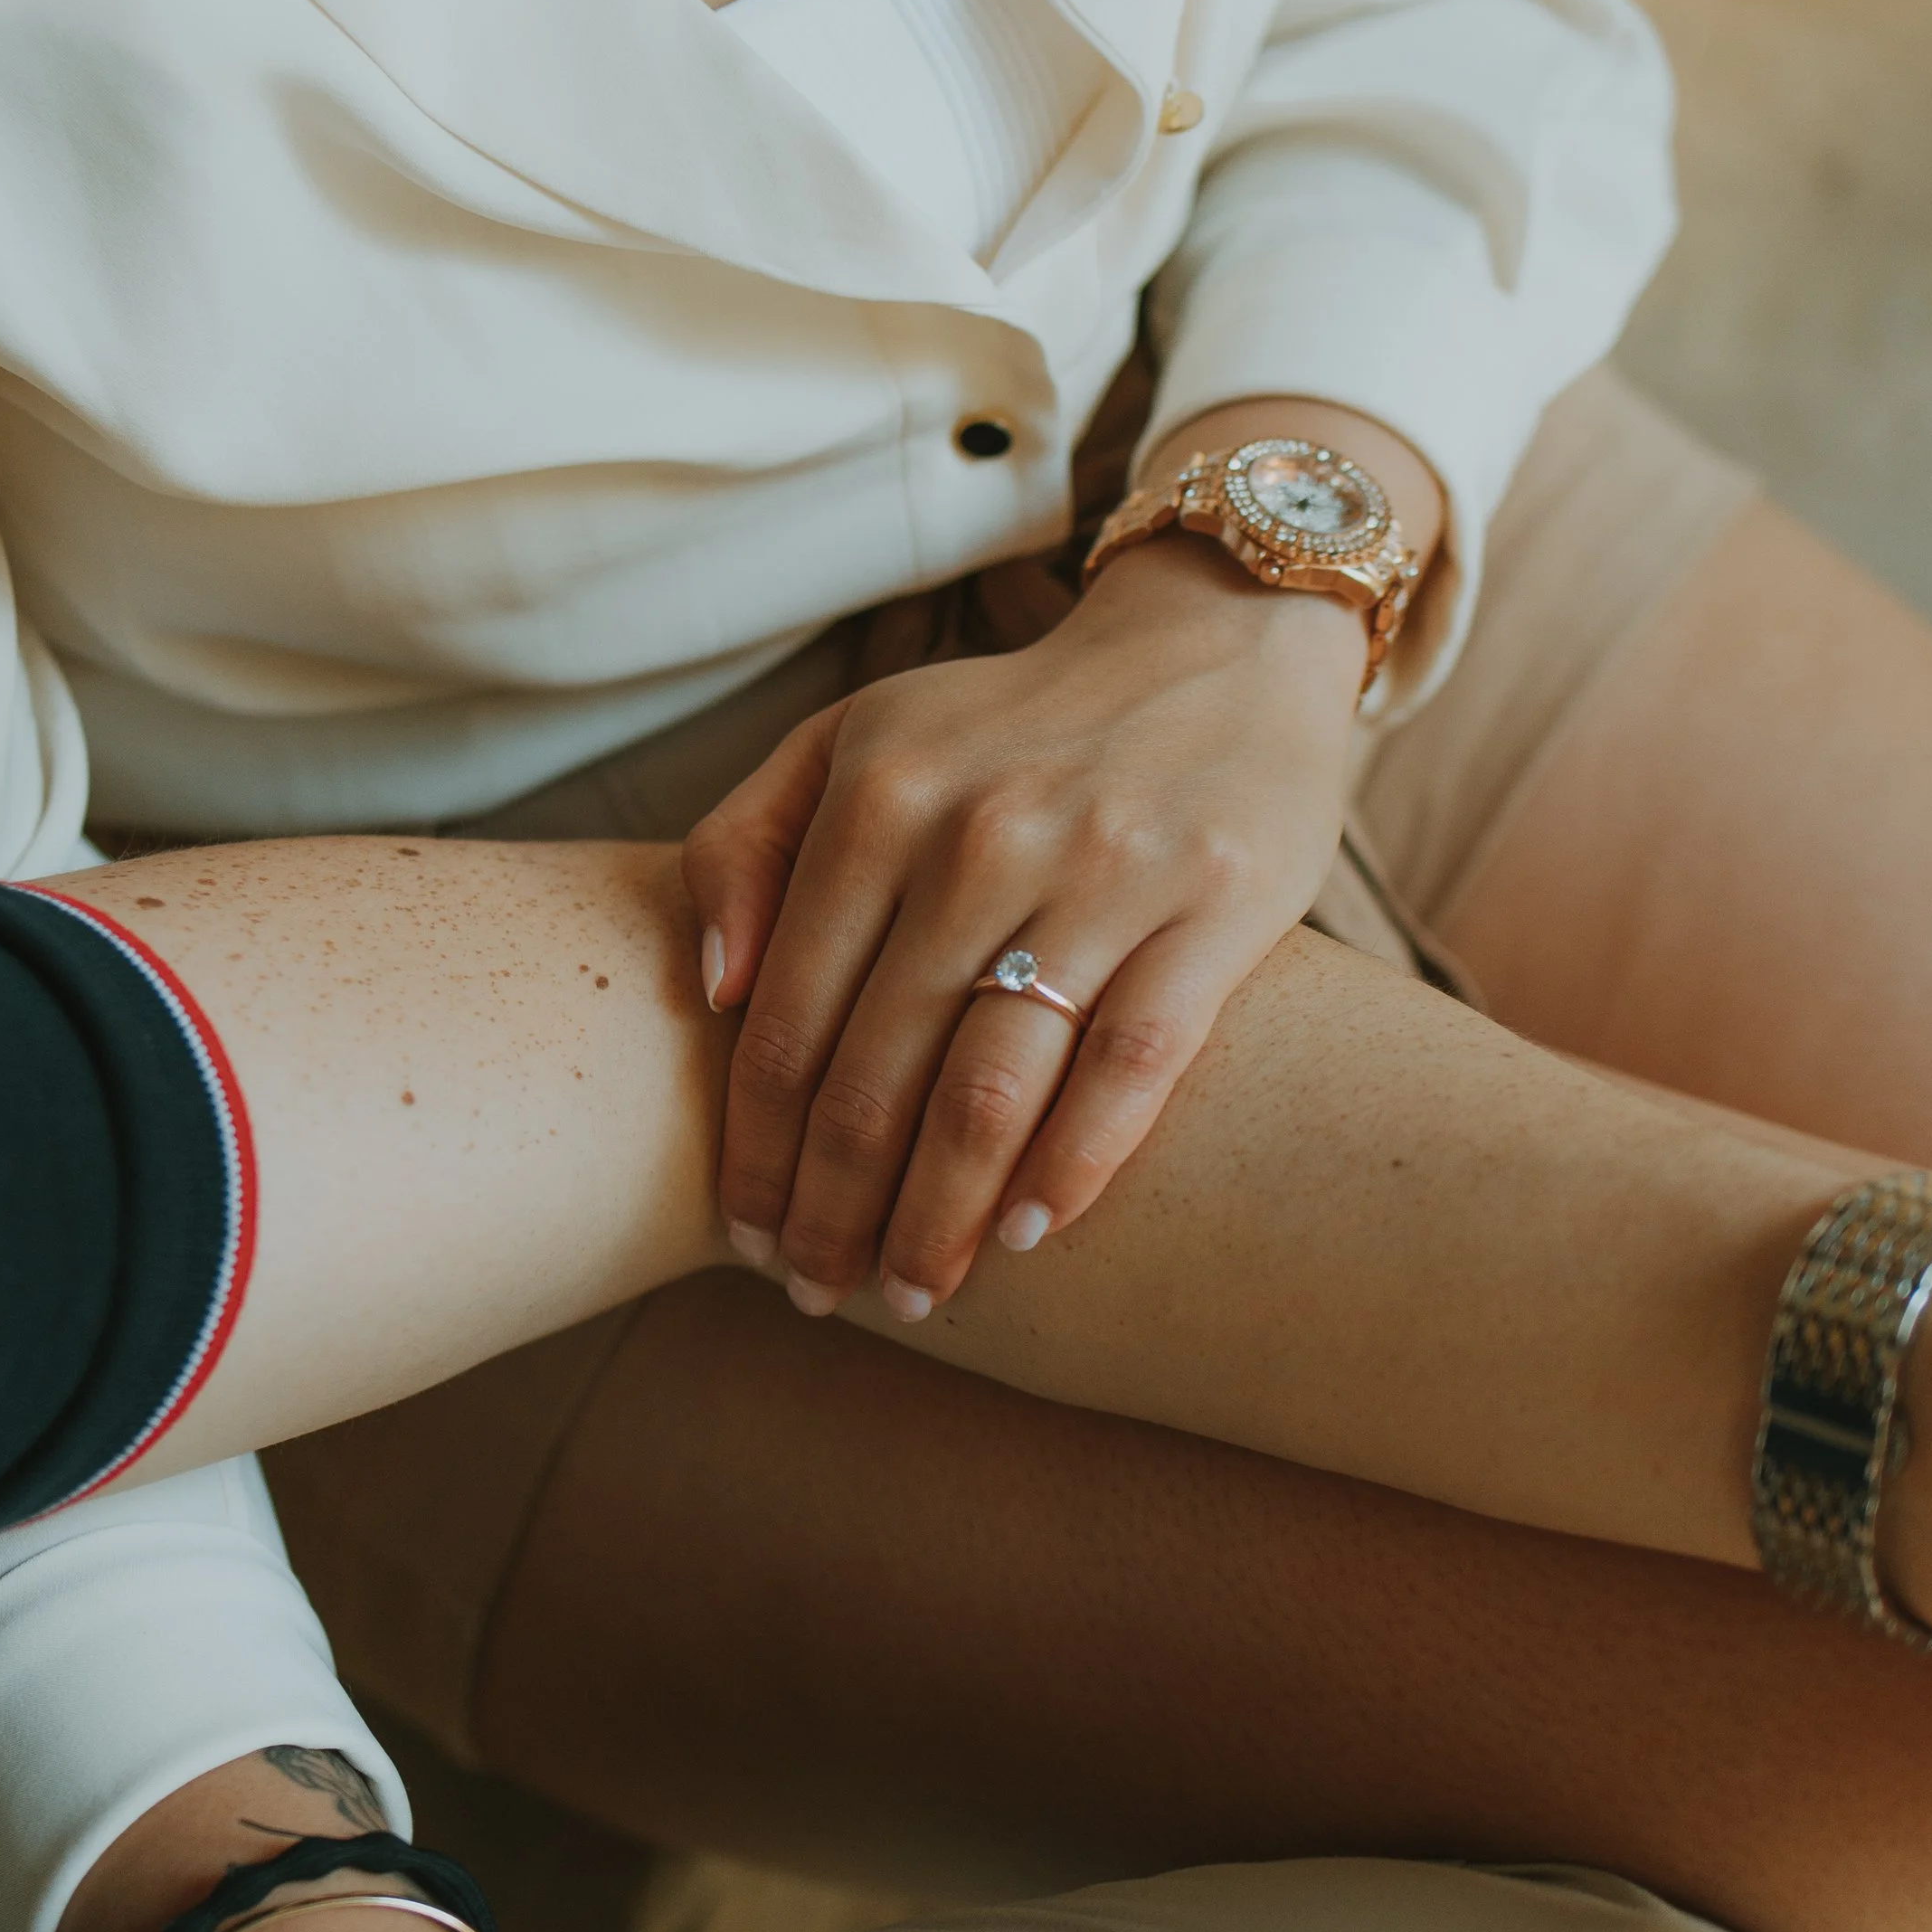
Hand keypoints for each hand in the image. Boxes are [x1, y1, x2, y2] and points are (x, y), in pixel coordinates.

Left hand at [685, 523, 1369, 1322]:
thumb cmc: (1009, 721)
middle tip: (821, 1291)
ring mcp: (1104, 873)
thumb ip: (748, 843)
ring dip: (941, 1217)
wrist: (1220, 639)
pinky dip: (1075, 1165)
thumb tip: (712, 987)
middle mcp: (981, 836)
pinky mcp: (1215, 907)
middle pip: (880, 1076)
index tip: (748, 1238)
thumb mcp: (853, 738)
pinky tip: (1031, 1236)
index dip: (760, 1152)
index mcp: (878, 799)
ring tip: (916, 1292)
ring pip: (992, 1090)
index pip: (789, 1021)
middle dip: (837, 1209)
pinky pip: (1131, 1065)